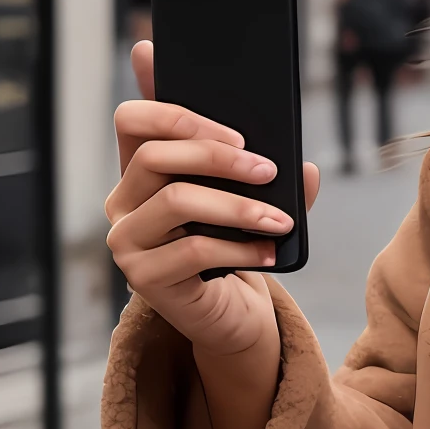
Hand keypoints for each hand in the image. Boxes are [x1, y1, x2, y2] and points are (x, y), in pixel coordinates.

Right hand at [105, 41, 319, 360]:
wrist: (229, 315)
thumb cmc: (235, 250)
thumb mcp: (248, 205)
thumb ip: (268, 181)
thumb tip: (306, 167)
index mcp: (140, 172)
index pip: (132, 120)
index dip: (174, 113)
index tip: (233, 130)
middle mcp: (122, 202)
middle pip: (155, 156)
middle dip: (218, 157)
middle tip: (268, 170)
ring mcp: (127, 241)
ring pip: (176, 201)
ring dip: (237, 207)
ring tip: (280, 220)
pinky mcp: (144, 278)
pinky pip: (194, 251)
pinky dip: (241, 250)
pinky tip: (269, 252)